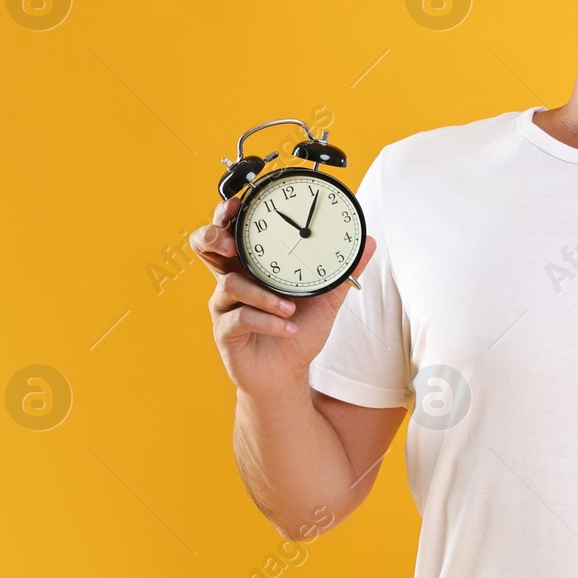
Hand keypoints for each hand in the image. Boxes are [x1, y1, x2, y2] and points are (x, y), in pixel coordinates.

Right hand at [193, 196, 375, 401]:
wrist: (288, 374)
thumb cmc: (299, 330)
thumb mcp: (325, 298)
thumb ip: (344, 271)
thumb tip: (370, 242)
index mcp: (253, 265)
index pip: (233, 232)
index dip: (226, 215)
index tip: (235, 203)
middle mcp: (234, 280)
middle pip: (207, 247)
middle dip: (214, 237)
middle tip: (231, 243)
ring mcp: (225, 306)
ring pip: (230, 285)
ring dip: (262, 295)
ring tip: (290, 308)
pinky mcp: (226, 332)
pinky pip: (240, 319)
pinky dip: (267, 321)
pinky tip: (289, 328)